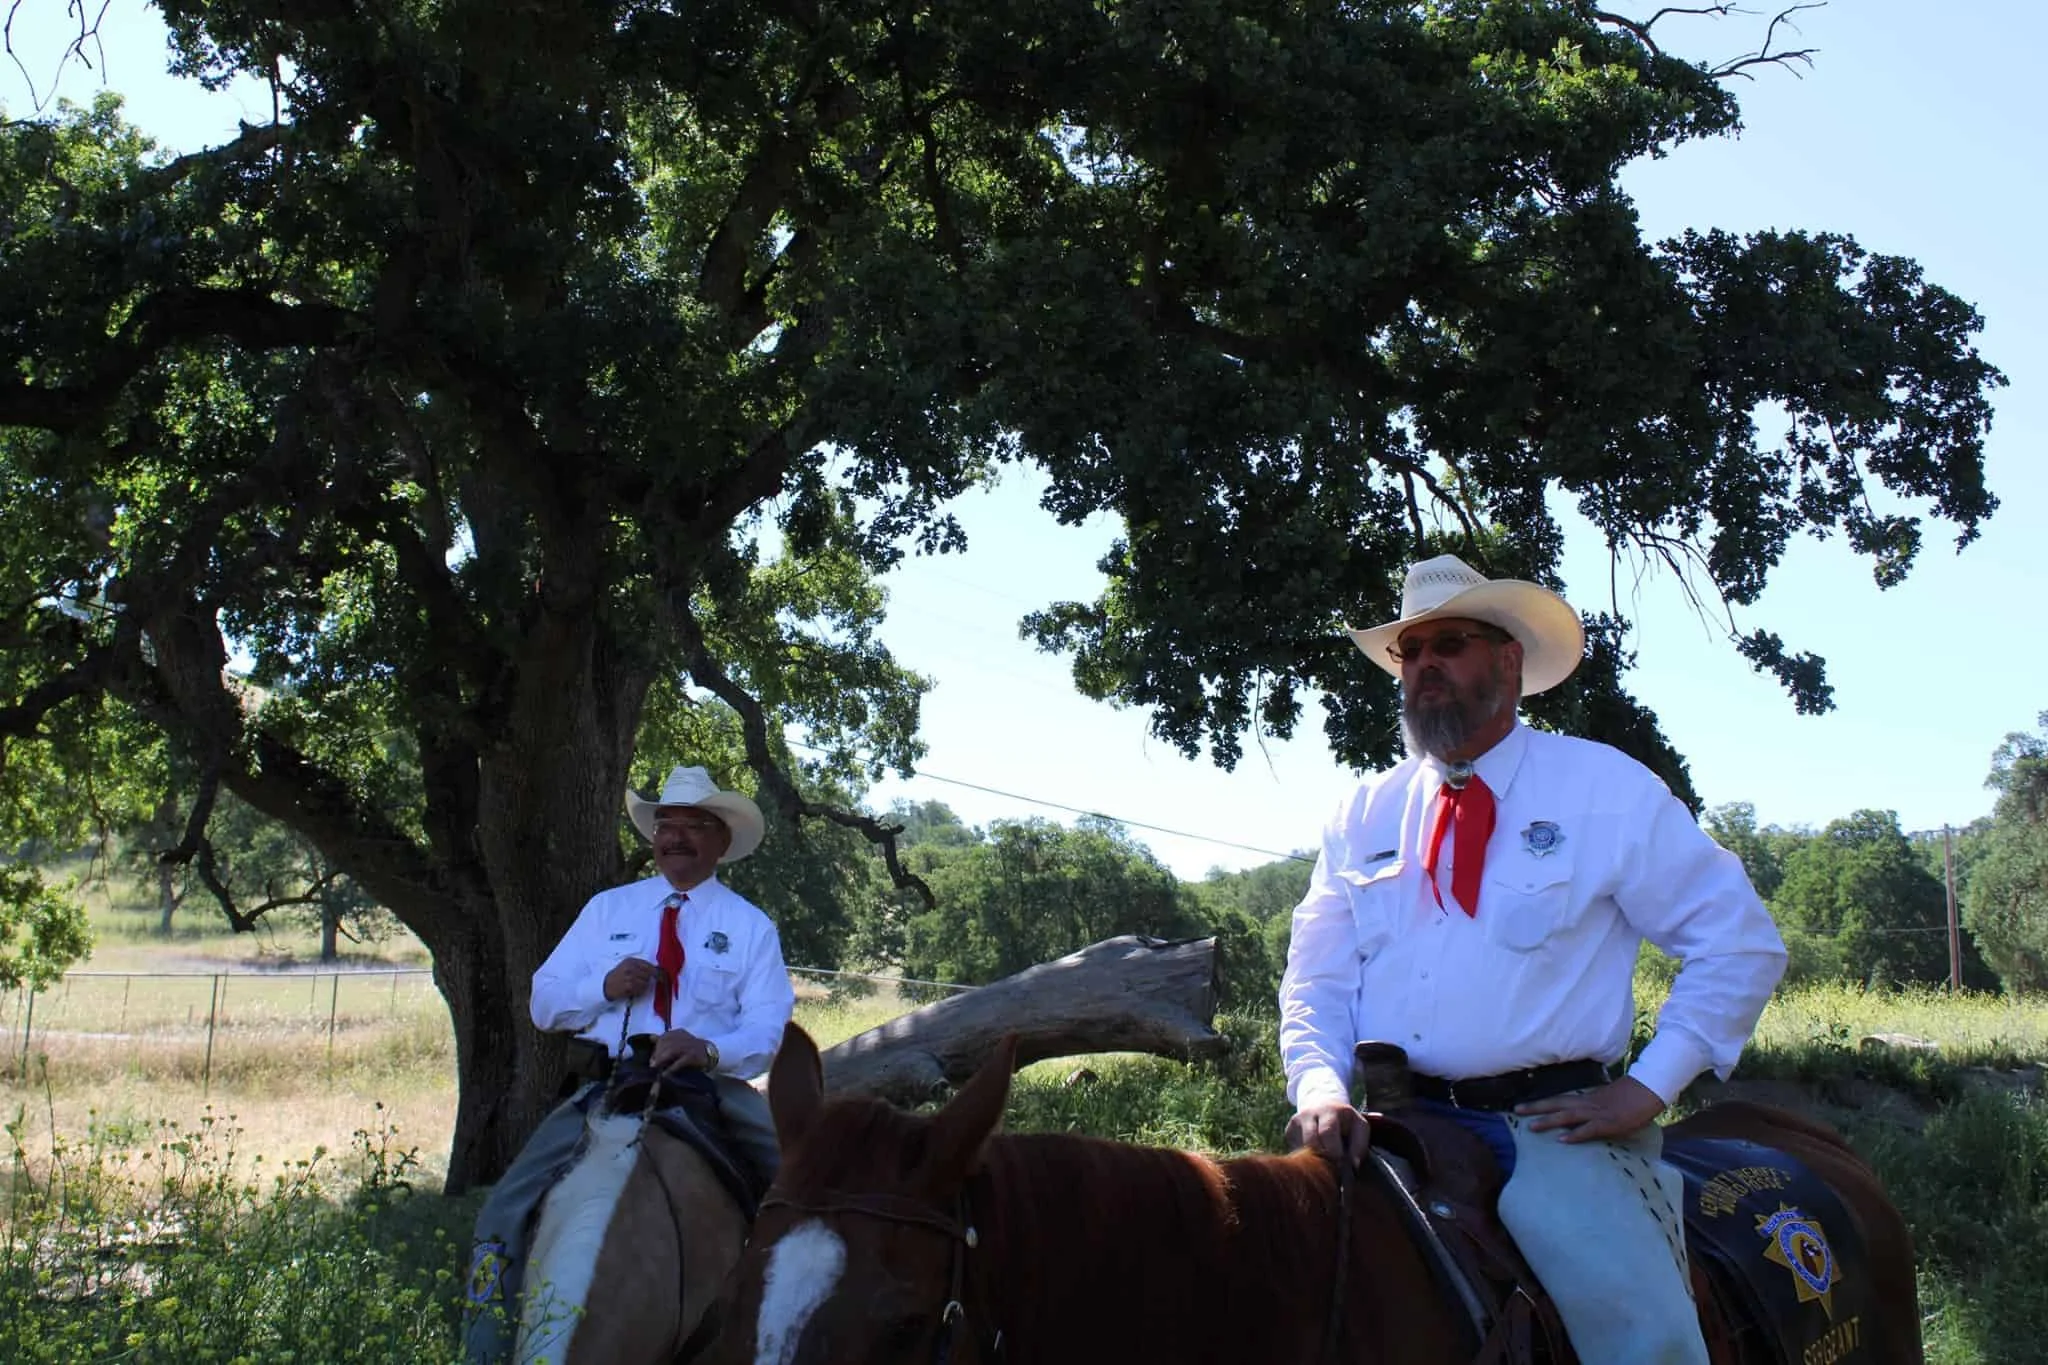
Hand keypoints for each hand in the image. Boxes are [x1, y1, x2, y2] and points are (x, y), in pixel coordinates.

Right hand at [603, 957, 660, 1001]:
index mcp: (631, 961)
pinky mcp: (628, 987)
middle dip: (648, 979)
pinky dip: (639, 991)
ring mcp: (629, 977)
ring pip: (646, 982)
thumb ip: (640, 965)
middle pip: (649, 974)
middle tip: (643, 982)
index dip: (656, 971)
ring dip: (643, 986)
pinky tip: (633, 990)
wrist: (606, 985)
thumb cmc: (618, 975)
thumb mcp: (627, 965)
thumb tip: (656, 969)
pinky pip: (640, 989)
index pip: (648, 965)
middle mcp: (630, 968)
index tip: (661, 975)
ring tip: (636, 986)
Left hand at [649, 1028, 710, 1072]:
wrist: (710, 1053)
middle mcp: (683, 1037)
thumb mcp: (679, 1041)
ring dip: (661, 1060)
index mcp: (678, 1033)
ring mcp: (688, 1046)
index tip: (652, 1058)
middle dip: (657, 1054)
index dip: (656, 1047)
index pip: (663, 1037)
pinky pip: (679, 1062)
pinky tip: (665, 1074)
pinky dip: (671, 1068)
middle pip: (665, 1043)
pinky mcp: (693, 1056)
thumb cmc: (691, 1048)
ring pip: (671, 1051)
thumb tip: (651, 1038)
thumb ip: (666, 1040)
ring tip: (656, 1068)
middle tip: (652, 1064)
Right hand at [1284, 1101, 1371, 1167]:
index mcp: (1330, 1111)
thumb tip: (1353, 1166)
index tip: (1342, 1164)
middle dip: (1323, 1158)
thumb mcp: (1359, 1127)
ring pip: (1301, 1150)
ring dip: (1314, 1160)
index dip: (1334, 1151)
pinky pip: (1295, 1152)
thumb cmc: (1346, 1122)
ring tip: (1325, 1163)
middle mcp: (1310, 1113)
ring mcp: (1296, 1121)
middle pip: (1311, 1142)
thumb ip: (1360, 1146)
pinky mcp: (1289, 1131)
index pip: (1327, 1132)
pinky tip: (1315, 1155)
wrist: (1324, 1105)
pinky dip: (1306, 1158)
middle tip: (1332, 1168)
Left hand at [1516, 1076, 1665, 1142]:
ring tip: (1532, 1127)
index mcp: (1586, 1098)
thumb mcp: (1604, 1100)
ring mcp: (1597, 1113)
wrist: (1648, 1091)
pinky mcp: (1608, 1123)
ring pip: (1568, 1116)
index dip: (1540, 1103)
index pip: (1558, 1100)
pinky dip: (1575, 1134)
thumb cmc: (1628, 1097)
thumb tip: (1577, 1114)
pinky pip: (1589, 1129)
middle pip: (1557, 1104)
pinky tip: (1562, 1140)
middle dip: (1536, 1108)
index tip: (1521, 1106)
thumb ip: (1590, 1106)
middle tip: (1516, 1111)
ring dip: (1549, 1121)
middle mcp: (1587, 1104)